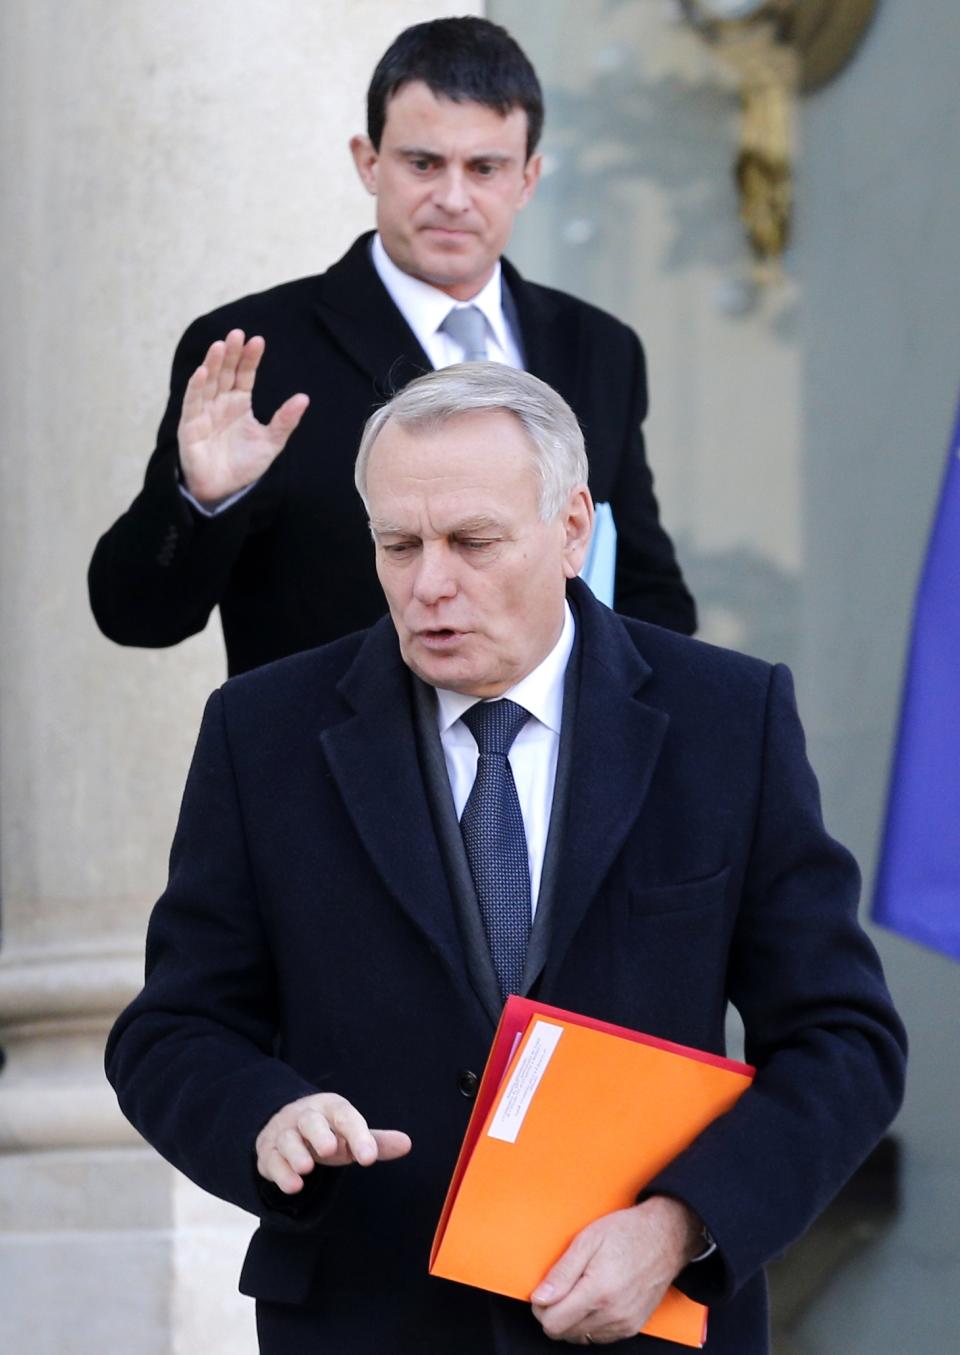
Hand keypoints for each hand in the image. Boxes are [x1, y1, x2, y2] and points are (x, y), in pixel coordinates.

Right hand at [177, 328, 308, 505]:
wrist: (223, 491)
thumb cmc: (244, 466)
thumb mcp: (271, 442)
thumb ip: (284, 420)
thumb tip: (304, 398)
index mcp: (239, 404)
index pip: (244, 375)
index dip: (249, 359)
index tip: (258, 341)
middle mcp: (220, 403)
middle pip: (225, 373)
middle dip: (230, 353)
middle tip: (237, 333)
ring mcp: (204, 412)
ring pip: (208, 383)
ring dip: (213, 363)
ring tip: (220, 345)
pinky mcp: (190, 426)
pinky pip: (193, 403)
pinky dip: (197, 387)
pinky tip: (203, 372)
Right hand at [255, 1092, 411, 1194]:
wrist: (284, 1126)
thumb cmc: (326, 1133)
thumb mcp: (350, 1135)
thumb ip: (376, 1142)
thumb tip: (407, 1144)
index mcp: (330, 1109)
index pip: (345, 1117)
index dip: (358, 1136)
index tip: (369, 1158)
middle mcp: (305, 1117)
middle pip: (310, 1120)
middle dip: (319, 1133)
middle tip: (330, 1149)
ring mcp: (284, 1133)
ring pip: (287, 1139)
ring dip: (296, 1153)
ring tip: (307, 1168)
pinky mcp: (268, 1152)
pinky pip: (271, 1160)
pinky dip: (281, 1172)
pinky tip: (294, 1185)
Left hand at [530, 1197, 701, 1344]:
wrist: (666, 1237)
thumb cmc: (627, 1232)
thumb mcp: (587, 1240)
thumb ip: (561, 1273)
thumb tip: (539, 1298)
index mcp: (598, 1291)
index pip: (553, 1322)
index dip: (541, 1308)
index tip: (543, 1293)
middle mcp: (612, 1314)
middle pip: (564, 1333)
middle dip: (555, 1313)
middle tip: (560, 1288)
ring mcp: (624, 1324)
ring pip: (581, 1337)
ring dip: (573, 1320)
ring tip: (579, 1291)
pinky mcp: (632, 1327)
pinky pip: (599, 1337)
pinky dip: (590, 1324)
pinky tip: (593, 1300)